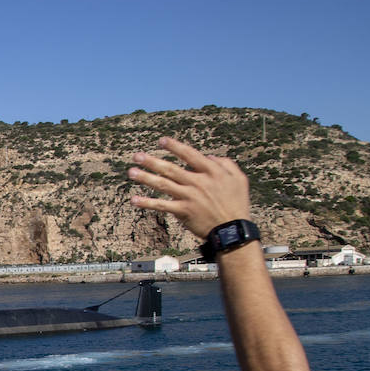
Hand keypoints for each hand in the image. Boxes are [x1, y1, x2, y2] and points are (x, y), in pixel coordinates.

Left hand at [128, 137, 251, 238]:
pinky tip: (134, 199)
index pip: (190, 155)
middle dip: (152, 161)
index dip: (175, 147)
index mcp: (211, 171)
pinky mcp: (183, 211)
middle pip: (171, 169)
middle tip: (136, 156)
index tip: (161, 140)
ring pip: (163, 185)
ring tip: (131, 172)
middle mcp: (198, 182)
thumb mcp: (238, 179)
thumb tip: (208, 156)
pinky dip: (147, 203)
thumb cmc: (237, 203)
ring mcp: (189, 196)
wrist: (232, 230)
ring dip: (145, 178)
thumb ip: (225, 164)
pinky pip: (162, 205)